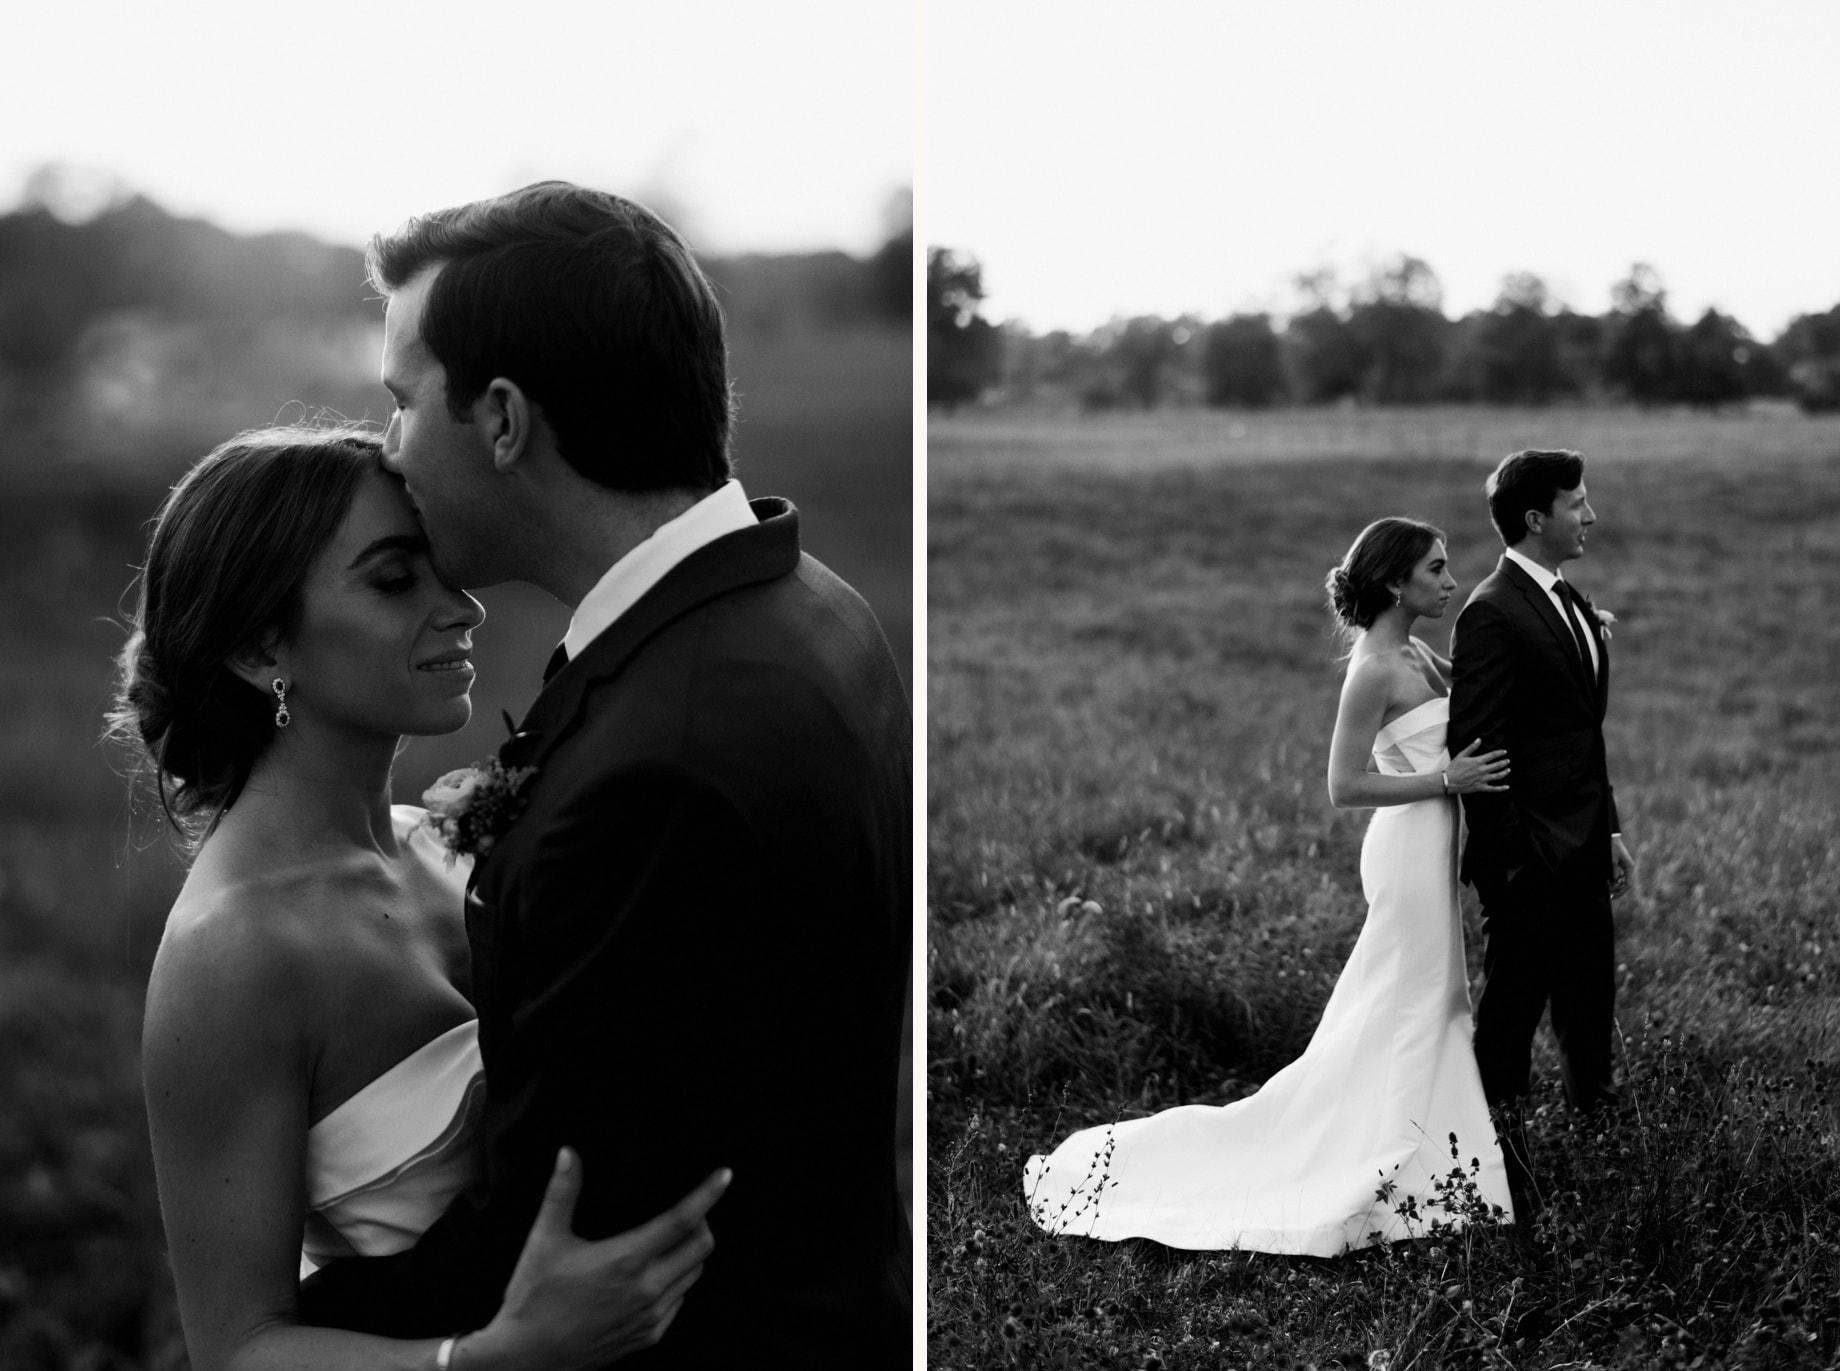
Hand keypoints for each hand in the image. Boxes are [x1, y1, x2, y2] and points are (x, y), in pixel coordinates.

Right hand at [467, 1150, 730, 1370]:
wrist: (526, 1359)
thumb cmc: (533, 1300)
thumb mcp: (544, 1240)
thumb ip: (562, 1193)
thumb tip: (568, 1154)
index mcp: (626, 1260)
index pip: (682, 1220)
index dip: (708, 1194)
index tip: (724, 1176)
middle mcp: (646, 1289)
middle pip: (701, 1246)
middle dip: (703, 1221)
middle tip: (689, 1208)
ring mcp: (650, 1316)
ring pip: (694, 1274)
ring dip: (692, 1252)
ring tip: (674, 1238)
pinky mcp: (648, 1335)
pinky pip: (680, 1301)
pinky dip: (678, 1281)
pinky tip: (657, 1273)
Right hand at [1443, 739, 1509, 795]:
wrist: (1448, 781)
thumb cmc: (1454, 768)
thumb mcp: (1461, 755)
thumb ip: (1471, 747)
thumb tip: (1479, 740)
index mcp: (1477, 761)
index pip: (1492, 755)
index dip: (1499, 753)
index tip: (1504, 752)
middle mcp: (1482, 770)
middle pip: (1497, 765)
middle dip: (1504, 762)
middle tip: (1508, 760)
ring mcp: (1482, 779)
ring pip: (1498, 776)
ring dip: (1505, 772)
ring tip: (1508, 770)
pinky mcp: (1481, 787)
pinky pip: (1493, 789)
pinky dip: (1501, 788)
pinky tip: (1507, 787)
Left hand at [1609, 834, 1637, 900]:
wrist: (1611, 837)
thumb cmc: (1612, 848)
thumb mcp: (1612, 861)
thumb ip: (1614, 873)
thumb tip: (1615, 883)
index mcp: (1629, 867)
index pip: (1627, 884)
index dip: (1620, 892)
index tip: (1613, 896)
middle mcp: (1628, 868)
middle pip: (1625, 883)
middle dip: (1617, 889)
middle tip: (1608, 893)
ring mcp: (1624, 866)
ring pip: (1621, 880)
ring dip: (1615, 884)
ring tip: (1606, 887)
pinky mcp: (1619, 864)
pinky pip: (1618, 875)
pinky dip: (1613, 879)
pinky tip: (1607, 881)